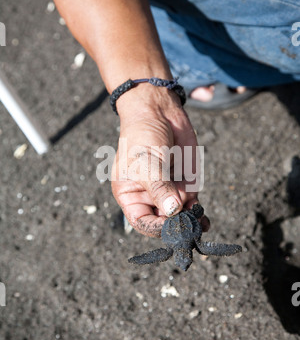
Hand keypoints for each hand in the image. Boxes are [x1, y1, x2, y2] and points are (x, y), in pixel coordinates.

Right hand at [111, 86, 209, 236]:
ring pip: (180, 217)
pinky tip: (204, 221)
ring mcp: (169, 192)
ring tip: (198, 222)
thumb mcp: (147, 162)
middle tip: (189, 227)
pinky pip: (192, 206)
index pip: (142, 222)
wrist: (158, 112)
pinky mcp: (185, 185)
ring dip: (190, 222)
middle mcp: (149, 197)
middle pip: (163, 223)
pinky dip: (199, 215)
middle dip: (176, 226)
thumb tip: (173, 210)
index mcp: (131, 195)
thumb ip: (159, 186)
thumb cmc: (141, 136)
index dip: (156, 227)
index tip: (171, 225)